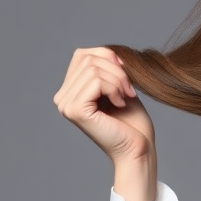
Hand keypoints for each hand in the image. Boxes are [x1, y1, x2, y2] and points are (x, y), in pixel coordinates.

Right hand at [53, 48, 158, 200]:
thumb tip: (107, 52)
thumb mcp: (118, 86)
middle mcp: (62, 98)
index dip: (108, 57)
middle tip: (130, 90)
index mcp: (69, 91)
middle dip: (117, 70)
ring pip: (94, 68)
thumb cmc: (132, 122)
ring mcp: (66, 104)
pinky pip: (96, 81)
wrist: (138, 148)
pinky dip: (114, 88)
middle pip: (88, 59)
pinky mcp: (75, 110)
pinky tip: (120, 103)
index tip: (126, 77)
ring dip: (119, 80)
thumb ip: (106, 67)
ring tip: (126, 97)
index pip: (83, 54)